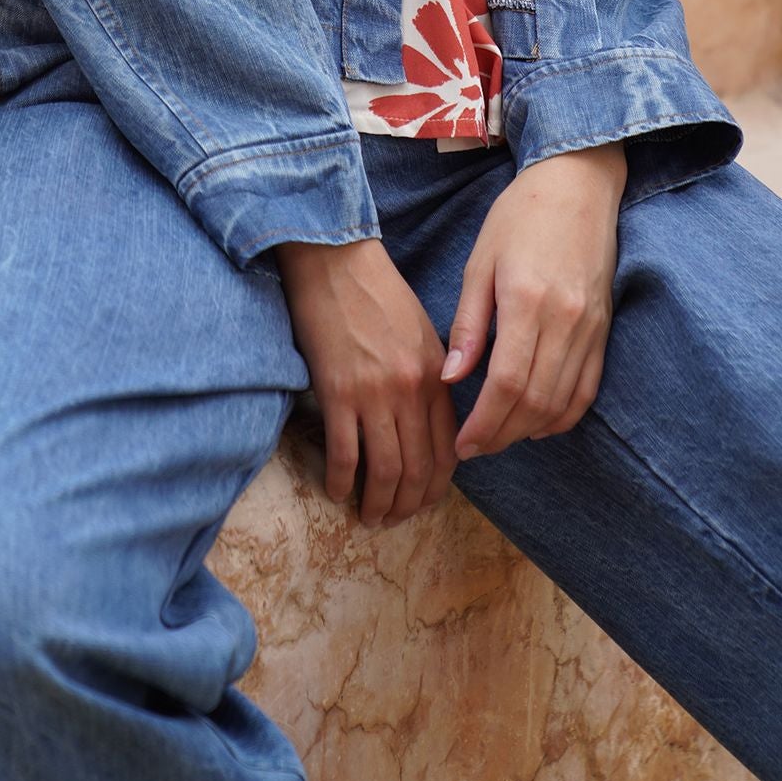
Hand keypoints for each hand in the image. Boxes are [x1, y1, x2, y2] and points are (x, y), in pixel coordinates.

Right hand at [272, 235, 459, 528]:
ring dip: (378, 503)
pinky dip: (343, 482)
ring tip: (369, 517)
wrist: (335, 260)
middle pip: (417, 468)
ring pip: (384, 470)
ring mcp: (374, 394)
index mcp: (435, 376)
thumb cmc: (377, 293)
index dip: (436, 486)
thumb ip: (432, 378)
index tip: (424, 501)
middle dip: (408, 504)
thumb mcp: (421, 333)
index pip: (446, 449)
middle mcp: (410, 390)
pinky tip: (338, 492)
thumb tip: (431, 425)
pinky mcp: (337, 392)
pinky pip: (344, 454)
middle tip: (395, 520)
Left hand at [442, 142, 625, 461]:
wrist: (578, 183)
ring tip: (499, 437)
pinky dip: (563, 415)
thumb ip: (468, 323)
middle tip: (474, 448)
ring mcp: (591, 327)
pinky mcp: (605, 328)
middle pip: (535, 402)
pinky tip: (538, 421)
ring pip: (563, 401)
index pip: (507, 383)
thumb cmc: (520, 215)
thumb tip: (451, 379)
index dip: (484, 423)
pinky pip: (588, 388)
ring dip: (529, 430)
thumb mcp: (480, 261)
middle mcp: (565, 320)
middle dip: (502, 435)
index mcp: (527, 300)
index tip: (462, 444)